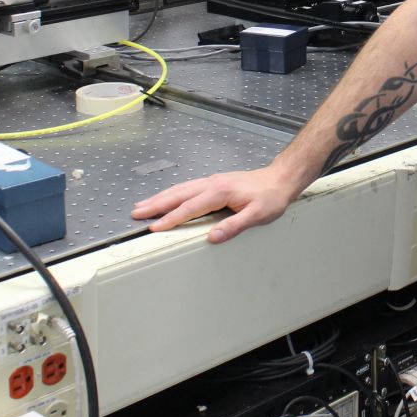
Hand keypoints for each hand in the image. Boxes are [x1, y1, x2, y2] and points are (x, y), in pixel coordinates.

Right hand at [131, 166, 299, 242]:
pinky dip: (172, 194)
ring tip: (142, 205)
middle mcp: (212, 184)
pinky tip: (166, 199)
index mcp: (220, 191)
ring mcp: (212, 181)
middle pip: (178, 194)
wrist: (280, 179)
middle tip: (136, 212)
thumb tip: (213, 237)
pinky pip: (187, 188)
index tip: (155, 227)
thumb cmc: (270, 197)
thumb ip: (235, 226)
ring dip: (160, 197)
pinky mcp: (214, 183)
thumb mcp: (258, 215)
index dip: (172, 218)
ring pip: (180, 189)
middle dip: (156, 204)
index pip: (190, 207)